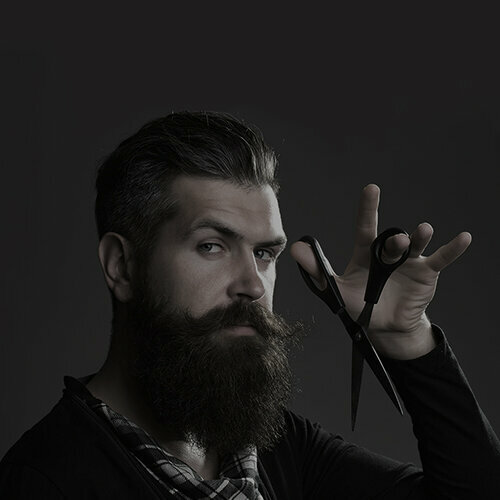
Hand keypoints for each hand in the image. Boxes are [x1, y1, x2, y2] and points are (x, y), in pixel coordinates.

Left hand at [290, 184, 471, 358]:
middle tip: (396, 241)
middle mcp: (387, 253)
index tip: (371, 189)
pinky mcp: (425, 274)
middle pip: (391, 240)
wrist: (384, 327)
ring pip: (415, 244)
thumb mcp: (336, 289)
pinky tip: (464, 238)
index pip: (366, 227)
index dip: (368, 208)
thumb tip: (294, 248)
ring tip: (423, 231)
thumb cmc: (359, 305)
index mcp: (366, 253)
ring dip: (418, 237)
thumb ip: (316, 270)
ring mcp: (408, 262)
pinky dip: (452, 249)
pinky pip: (440, 259)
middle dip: (394, 240)